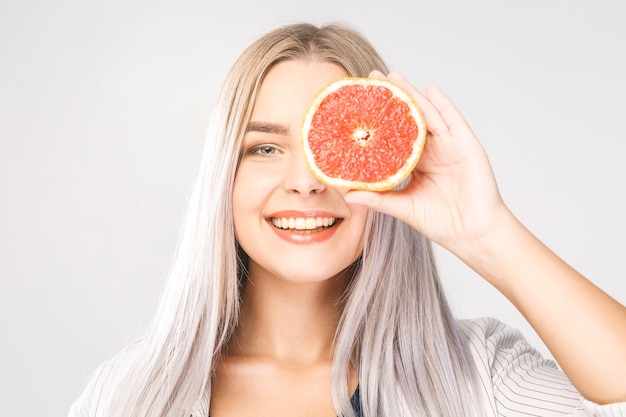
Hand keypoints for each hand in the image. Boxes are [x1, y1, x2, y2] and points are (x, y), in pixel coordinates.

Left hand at [344, 71, 511, 254]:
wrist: (473, 234)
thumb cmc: (442, 223)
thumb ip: (378, 199)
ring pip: (427, 114)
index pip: (393, 136)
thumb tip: (347, 195)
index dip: (378, 121)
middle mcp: (431, 151)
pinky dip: (443, 104)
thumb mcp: (403, 208)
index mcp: (416, 164)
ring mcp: (449, 146)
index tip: (357, 106)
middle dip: (392, 98)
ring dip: (412, 94)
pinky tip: (430, 89)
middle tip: (372, 78)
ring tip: (393, 76)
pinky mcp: (466, 146)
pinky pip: (453, 120)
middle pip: (409, 119)